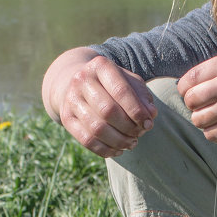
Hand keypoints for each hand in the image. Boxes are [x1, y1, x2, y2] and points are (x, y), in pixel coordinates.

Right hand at [42, 48, 156, 157]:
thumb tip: (150, 116)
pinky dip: (105, 150)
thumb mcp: (129, 82)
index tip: (148, 123)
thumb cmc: (112, 84)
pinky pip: (86, 140)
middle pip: (108, 111)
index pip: (121, 91)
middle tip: (140, 134)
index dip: (137, 111)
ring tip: (132, 143)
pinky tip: (118, 150)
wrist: (78, 83)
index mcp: (100, 66)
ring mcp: (71, 99)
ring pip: (97, 128)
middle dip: (128, 127)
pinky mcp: (66, 118)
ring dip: (119, 141)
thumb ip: (143, 97)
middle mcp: (81, 80)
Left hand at [177, 51, 216, 140]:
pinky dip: (214, 133)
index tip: (194, 94)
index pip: (191, 78)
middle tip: (208, 107)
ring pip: (198, 119)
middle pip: (191, 99)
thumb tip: (191, 84)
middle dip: (195, 105)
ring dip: (204, 121)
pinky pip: (211, 135)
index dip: (186, 89)